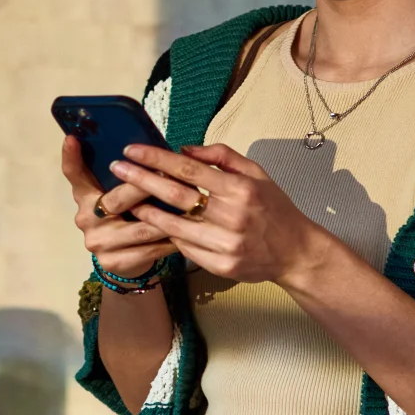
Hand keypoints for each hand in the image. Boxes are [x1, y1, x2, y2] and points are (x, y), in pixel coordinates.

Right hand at [61, 136, 175, 279]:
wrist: (127, 259)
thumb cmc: (131, 214)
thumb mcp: (125, 194)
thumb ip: (130, 176)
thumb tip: (156, 150)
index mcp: (86, 196)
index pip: (75, 175)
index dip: (72, 158)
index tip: (73, 139)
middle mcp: (87, 218)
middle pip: (117, 200)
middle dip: (146, 187)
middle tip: (171, 175)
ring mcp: (98, 242)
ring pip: (141, 227)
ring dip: (169, 216)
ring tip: (191, 205)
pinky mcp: (113, 262)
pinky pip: (150, 248)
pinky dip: (171, 239)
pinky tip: (188, 232)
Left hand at [110, 142, 330, 284]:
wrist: (296, 251)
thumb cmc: (275, 208)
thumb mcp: (258, 173)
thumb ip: (223, 157)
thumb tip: (185, 149)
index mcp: (241, 189)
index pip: (189, 169)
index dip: (157, 158)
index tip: (132, 150)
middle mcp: (233, 216)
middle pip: (175, 195)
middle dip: (141, 180)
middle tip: (118, 169)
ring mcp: (226, 244)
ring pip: (175, 226)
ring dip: (147, 212)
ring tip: (127, 200)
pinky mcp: (221, 266)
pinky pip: (186, 248)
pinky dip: (168, 235)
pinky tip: (154, 225)